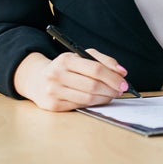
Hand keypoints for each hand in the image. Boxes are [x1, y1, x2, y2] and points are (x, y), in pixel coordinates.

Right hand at [13, 49, 129, 111]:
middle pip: (93, 85)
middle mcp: (57, 75)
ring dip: (104, 98)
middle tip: (120, 90)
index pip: (95, 69)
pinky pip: (79, 106)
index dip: (113, 77)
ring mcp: (53, 92)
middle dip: (111, 89)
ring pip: (87, 98)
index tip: (124, 82)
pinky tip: (98, 99)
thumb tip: (122, 72)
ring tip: (111, 95)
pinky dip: (93, 104)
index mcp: (66, 60)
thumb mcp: (82, 56)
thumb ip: (104, 61)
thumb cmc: (66, 67)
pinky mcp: (52, 106)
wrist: (38, 79)